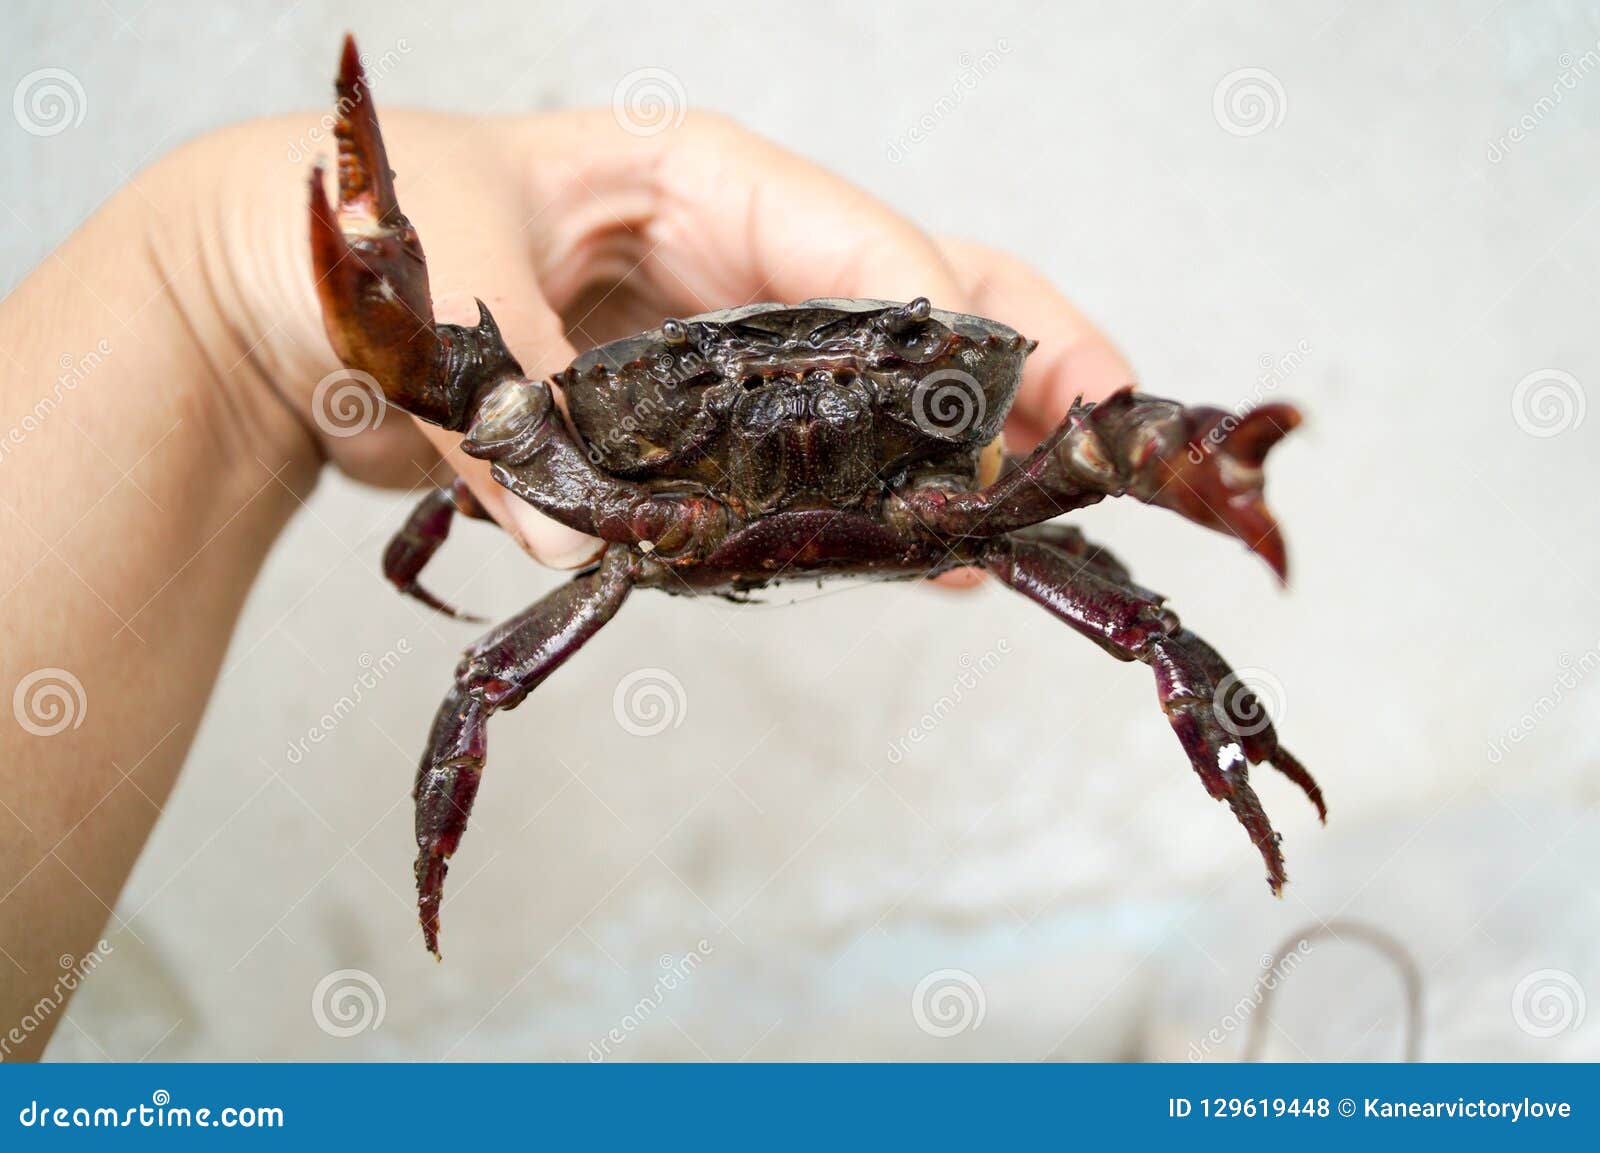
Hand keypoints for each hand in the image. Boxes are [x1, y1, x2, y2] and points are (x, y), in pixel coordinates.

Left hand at [149, 104, 1131, 566]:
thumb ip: (519, 412)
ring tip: (1030, 516)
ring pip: (883, 386)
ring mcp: (723, 343)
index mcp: (699, 177)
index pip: (858, 243)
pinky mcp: (694, 421)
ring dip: (965, 445)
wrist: (273, 292)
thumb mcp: (439, 291)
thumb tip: (576, 528)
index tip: (989, 414)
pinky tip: (926, 559)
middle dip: (1017, 357)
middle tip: (1100, 431)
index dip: (937, 328)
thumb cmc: (355, 236)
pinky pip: (809, 459)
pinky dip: (872, 505)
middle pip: (918, 294)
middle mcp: (734, 258)